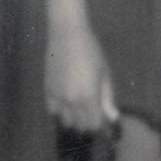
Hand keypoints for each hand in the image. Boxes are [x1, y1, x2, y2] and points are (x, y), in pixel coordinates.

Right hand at [46, 15, 117, 135]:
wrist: (67, 34)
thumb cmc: (91, 51)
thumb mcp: (104, 73)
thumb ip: (108, 98)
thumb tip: (113, 118)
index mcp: (89, 97)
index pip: (94, 124)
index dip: (99, 123)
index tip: (102, 117)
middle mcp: (72, 101)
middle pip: (80, 126)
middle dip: (88, 121)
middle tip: (93, 110)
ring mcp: (58, 97)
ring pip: (66, 121)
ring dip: (74, 117)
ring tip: (80, 104)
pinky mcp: (47, 90)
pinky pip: (53, 111)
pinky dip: (60, 110)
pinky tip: (67, 100)